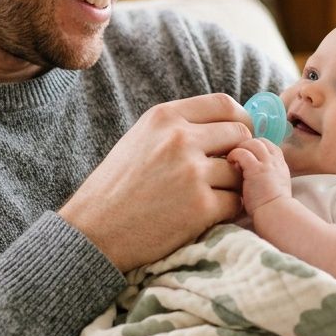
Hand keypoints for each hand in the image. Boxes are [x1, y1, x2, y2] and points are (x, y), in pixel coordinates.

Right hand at [60, 93, 251, 270]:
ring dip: (233, 186)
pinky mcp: (200, 207)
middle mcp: (180, 139)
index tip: (241, 134)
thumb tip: (225, 125)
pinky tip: (206, 215)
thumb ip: (178, 128)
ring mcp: (192, 173)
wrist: (93, 231)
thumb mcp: (140, 139)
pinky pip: (235, 202)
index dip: (240, 119)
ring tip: (210, 196)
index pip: (223, 103)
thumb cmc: (115, 188)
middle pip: (240, 135)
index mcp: (164, 117)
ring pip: (240, 172)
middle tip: (228, 172)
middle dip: (240, 154)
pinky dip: (226, 210)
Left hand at [226, 138, 291, 213]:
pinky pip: (241, 153)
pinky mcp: (255, 169)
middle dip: (244, 146)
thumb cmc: (271, 207)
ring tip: (232, 161)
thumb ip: (264, 175)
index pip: (266, 144)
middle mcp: (275, 160)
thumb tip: (245, 169)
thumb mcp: (273, 185)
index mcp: (280, 164)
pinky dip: (233, 156)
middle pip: (258, 141)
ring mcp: (266, 163)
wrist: (276, 215)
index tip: (244, 158)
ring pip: (250, 143)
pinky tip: (230, 166)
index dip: (253, 147)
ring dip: (238, 149)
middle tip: (235, 158)